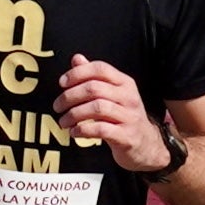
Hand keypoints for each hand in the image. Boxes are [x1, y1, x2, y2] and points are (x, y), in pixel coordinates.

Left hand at [57, 58, 168, 173]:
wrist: (147, 145)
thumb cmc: (124, 117)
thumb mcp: (113, 94)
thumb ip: (94, 77)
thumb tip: (77, 59)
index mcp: (125, 83)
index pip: (100, 69)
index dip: (78, 73)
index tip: (62, 83)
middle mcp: (129, 97)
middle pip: (94, 88)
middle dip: (70, 96)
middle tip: (57, 106)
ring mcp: (129, 117)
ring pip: (96, 108)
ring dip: (73, 114)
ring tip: (63, 121)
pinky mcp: (126, 137)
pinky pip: (101, 129)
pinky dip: (83, 130)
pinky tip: (74, 132)